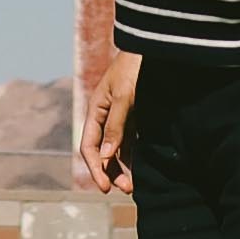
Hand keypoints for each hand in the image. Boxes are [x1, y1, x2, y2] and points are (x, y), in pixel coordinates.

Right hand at [81, 51, 141, 194]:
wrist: (151, 49)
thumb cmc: (135, 69)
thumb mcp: (125, 97)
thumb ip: (116, 126)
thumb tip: (106, 156)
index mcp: (95, 110)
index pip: (88, 146)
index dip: (95, 168)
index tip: (105, 187)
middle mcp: (104, 116)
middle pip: (101, 151)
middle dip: (110, 172)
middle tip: (125, 189)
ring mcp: (119, 118)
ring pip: (115, 150)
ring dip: (121, 168)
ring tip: (131, 186)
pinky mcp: (134, 118)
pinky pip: (128, 143)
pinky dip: (130, 158)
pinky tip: (136, 171)